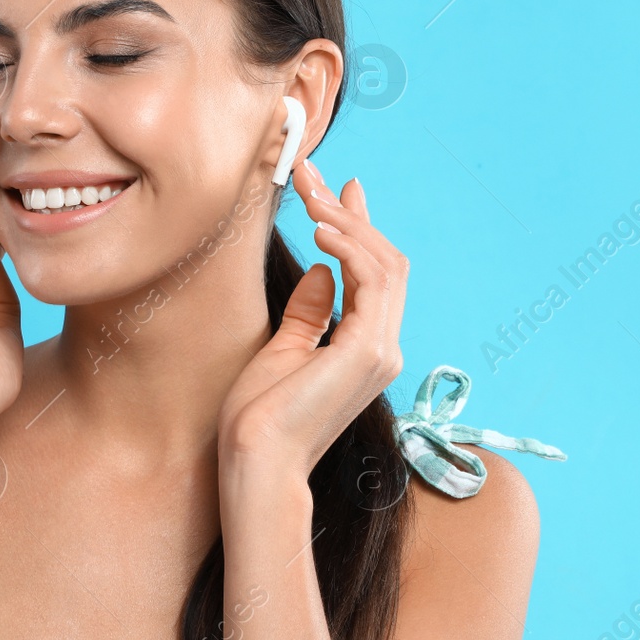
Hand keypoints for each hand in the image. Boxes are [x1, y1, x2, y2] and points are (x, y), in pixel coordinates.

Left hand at [216, 158, 409, 484]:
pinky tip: (320, 228)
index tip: (338, 190)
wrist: (255, 463)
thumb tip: (320, 270)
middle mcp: (383, 349)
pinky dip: (350, 247)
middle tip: (313, 176)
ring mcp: (381, 351)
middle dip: (350, 213)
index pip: (375, 275)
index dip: (359, 227)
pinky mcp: (367, 351)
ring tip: (310, 196)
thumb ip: (308, 313)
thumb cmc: (258, 419)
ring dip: (347, 222)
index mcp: (366, 350)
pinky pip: (371, 281)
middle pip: (384, 262)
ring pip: (384, 265)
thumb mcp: (282, 350)